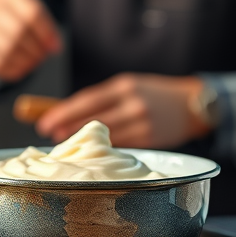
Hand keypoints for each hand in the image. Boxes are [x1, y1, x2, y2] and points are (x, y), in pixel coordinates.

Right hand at [0, 0, 61, 81]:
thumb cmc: (19, 19)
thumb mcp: (34, 17)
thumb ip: (47, 30)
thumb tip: (54, 47)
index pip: (31, 13)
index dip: (45, 33)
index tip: (54, 47)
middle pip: (18, 31)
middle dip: (35, 49)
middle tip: (42, 57)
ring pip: (6, 48)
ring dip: (25, 61)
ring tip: (33, 63)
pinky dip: (12, 70)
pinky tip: (21, 70)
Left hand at [35, 73, 209, 148]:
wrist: (190, 104)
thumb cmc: (153, 93)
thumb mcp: (128, 86)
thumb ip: (104, 98)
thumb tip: (69, 112)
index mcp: (124, 87)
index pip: (87, 101)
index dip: (64, 112)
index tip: (45, 121)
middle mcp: (132, 104)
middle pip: (92, 119)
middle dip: (67, 127)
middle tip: (47, 133)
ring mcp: (142, 124)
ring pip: (104, 136)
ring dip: (82, 140)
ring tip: (64, 142)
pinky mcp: (150, 141)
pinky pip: (120, 147)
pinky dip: (102, 148)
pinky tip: (90, 150)